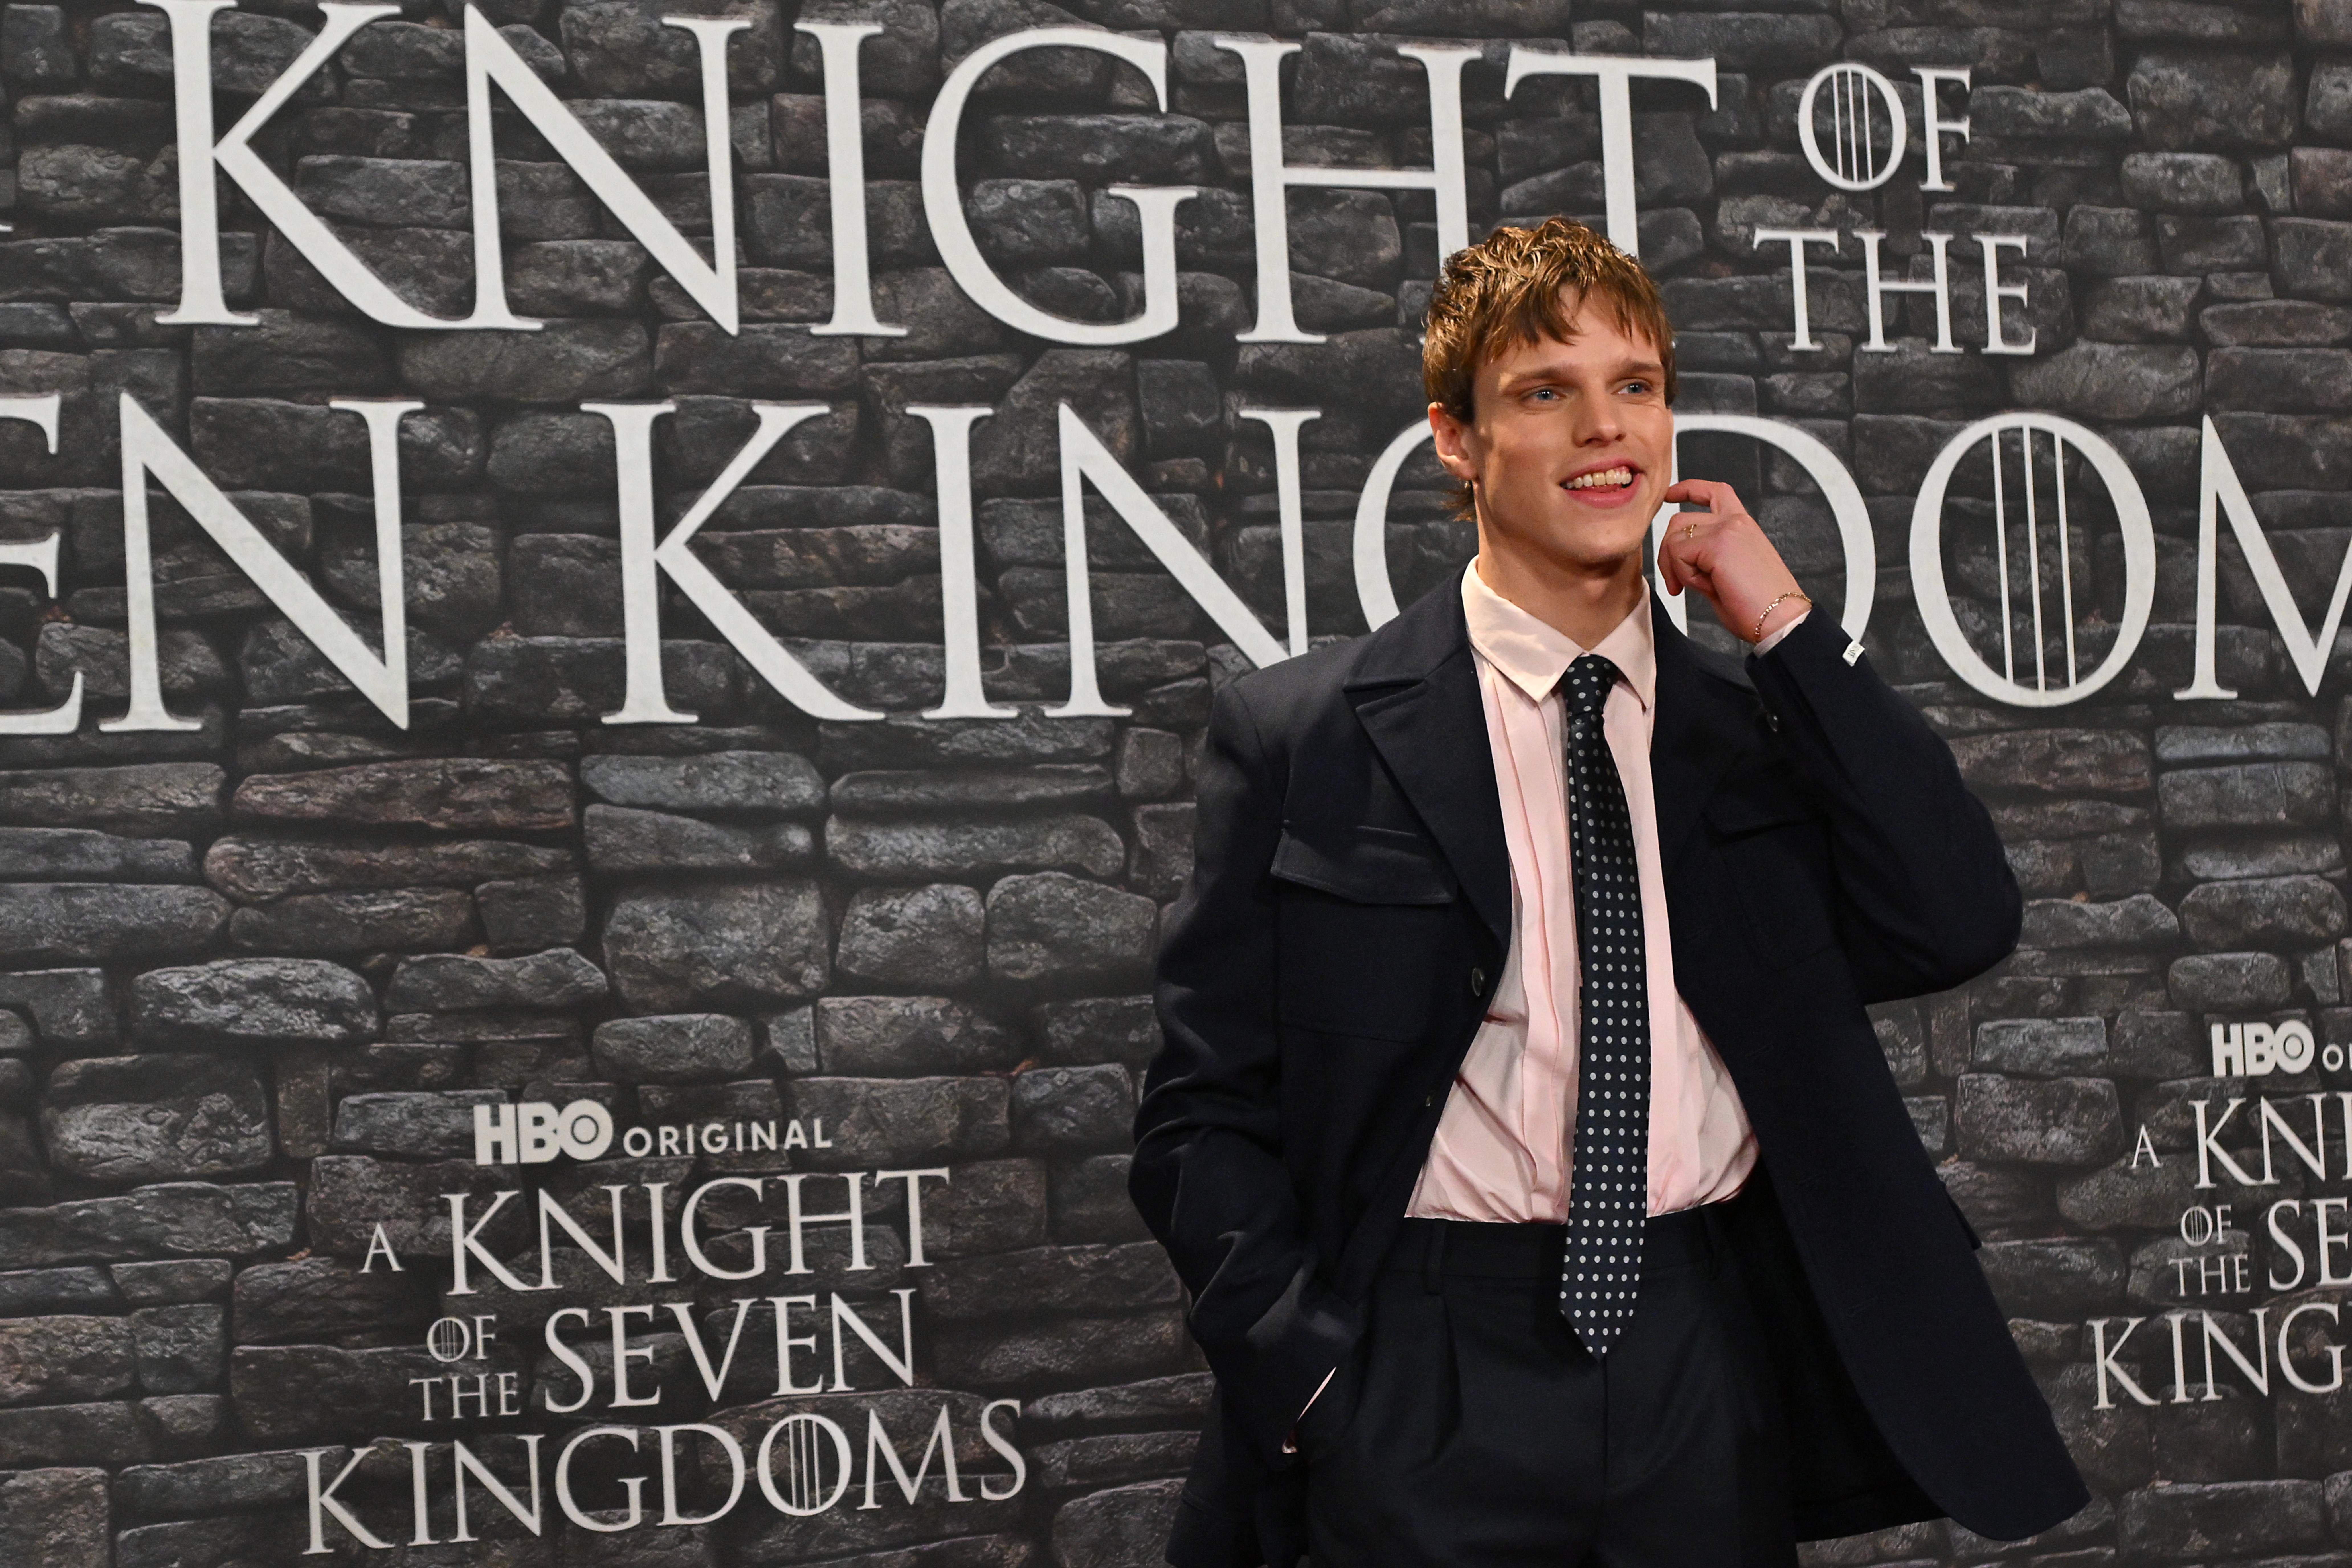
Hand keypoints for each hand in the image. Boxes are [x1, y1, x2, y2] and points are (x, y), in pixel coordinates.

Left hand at [1656, 479, 1806, 643]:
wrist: (1780, 620)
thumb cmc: (1757, 605)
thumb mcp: (1727, 572)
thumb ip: (1706, 557)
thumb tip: (1678, 558)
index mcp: (1742, 525)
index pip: (1713, 493)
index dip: (1687, 489)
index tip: (1669, 496)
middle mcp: (1735, 521)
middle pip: (1680, 521)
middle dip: (1668, 554)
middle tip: (1677, 586)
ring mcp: (1727, 530)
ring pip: (1674, 538)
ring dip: (1677, 568)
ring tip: (1702, 588)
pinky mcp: (1717, 544)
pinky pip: (1679, 554)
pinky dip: (1684, 575)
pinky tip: (1707, 588)